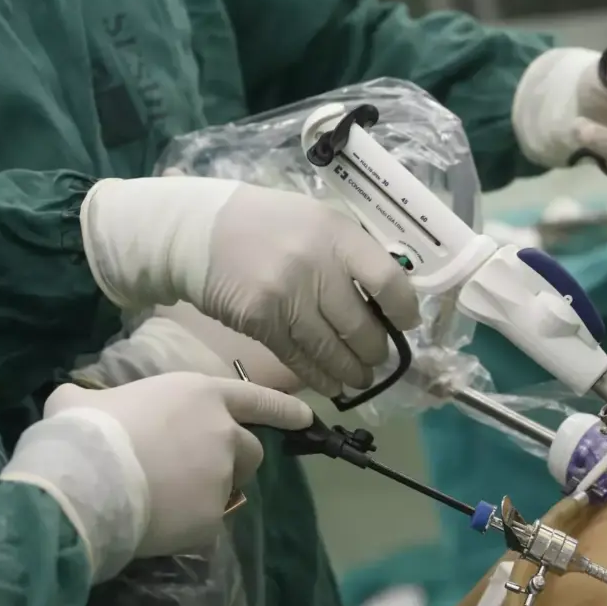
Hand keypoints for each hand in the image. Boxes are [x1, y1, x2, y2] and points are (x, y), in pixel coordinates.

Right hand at [0, 373, 311, 580]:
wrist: (86, 482)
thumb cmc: (86, 430)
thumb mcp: (82, 401)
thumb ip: (92, 398)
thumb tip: (73, 400)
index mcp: (200, 395)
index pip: (255, 398)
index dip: (282, 408)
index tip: (306, 418)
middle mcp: (222, 432)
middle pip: (250, 451)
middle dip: (234, 461)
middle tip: (196, 472)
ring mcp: (222, 475)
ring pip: (229, 488)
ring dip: (211, 492)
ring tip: (169, 498)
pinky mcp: (213, 516)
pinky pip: (206, 522)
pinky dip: (187, 524)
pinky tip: (157, 522)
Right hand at [81, 176, 420, 396]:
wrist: (199, 232)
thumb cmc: (267, 224)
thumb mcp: (316, 220)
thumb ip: (351, 251)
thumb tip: (390, 293)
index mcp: (337, 233)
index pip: (388, 279)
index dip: (403, 308)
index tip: (407, 322)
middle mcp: (314, 264)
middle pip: (361, 325)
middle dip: (376, 350)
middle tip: (379, 358)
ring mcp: (286, 295)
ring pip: (332, 349)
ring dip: (352, 371)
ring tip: (361, 378)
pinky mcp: (260, 321)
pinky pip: (299, 358)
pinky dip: (320, 377)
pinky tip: (332, 384)